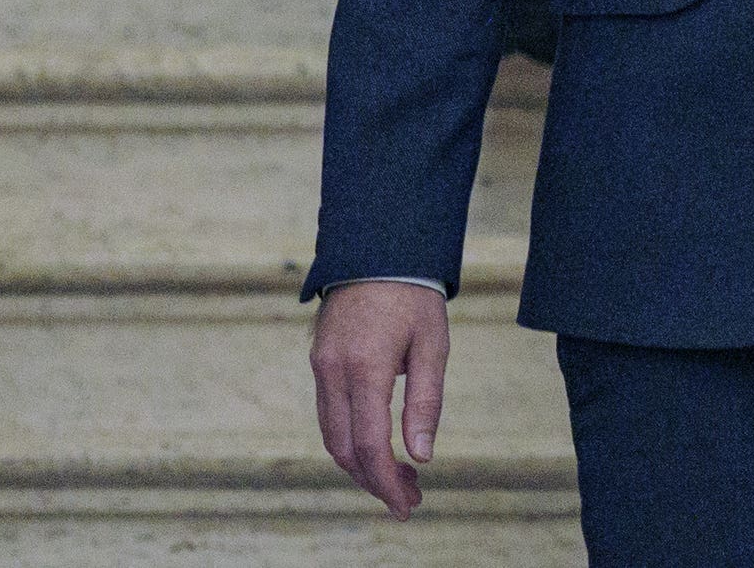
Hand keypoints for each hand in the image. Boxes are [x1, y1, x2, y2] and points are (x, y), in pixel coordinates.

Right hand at [310, 280, 449, 517]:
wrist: (378, 249)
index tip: (406, 504)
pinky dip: (349, 439)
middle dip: (374, 480)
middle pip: (344, 448)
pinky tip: (378, 446)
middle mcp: (332, 372)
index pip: (368, 444)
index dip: (385, 481)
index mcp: (364, 367)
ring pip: (331, 435)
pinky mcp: (319, 363)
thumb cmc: (414, 296)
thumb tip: (421, 456)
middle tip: (410, 497)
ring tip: (400, 476)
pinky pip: (329, 414)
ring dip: (361, 463)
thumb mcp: (433, 345)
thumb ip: (426, 402)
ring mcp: (320, 368)